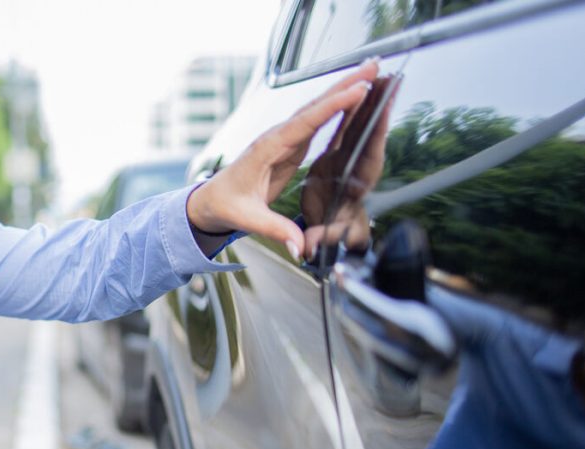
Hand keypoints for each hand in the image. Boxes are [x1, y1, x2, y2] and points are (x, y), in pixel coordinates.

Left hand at [186, 58, 379, 260]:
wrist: (211, 200)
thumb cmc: (225, 205)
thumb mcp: (248, 219)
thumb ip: (275, 230)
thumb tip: (299, 246)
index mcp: (267, 149)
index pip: (304, 123)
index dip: (331, 107)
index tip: (356, 91)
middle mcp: (277, 138)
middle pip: (315, 106)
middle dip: (344, 85)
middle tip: (373, 66)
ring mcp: (284, 139)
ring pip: (318, 109)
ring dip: (344, 90)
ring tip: (371, 73)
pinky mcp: (290, 145)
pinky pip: (317, 121)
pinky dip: (337, 106)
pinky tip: (354, 97)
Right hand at [301, 73, 400, 256]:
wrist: (326, 232)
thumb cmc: (329, 233)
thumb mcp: (327, 235)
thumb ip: (324, 236)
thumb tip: (315, 244)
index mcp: (358, 182)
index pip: (371, 151)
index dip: (376, 130)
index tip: (384, 108)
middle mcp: (358, 165)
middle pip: (373, 130)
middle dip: (382, 103)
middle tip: (390, 76)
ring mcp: (350, 156)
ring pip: (362, 122)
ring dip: (370, 98)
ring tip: (377, 72)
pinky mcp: (338, 152)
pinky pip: (347, 124)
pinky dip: (353, 106)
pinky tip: (355, 88)